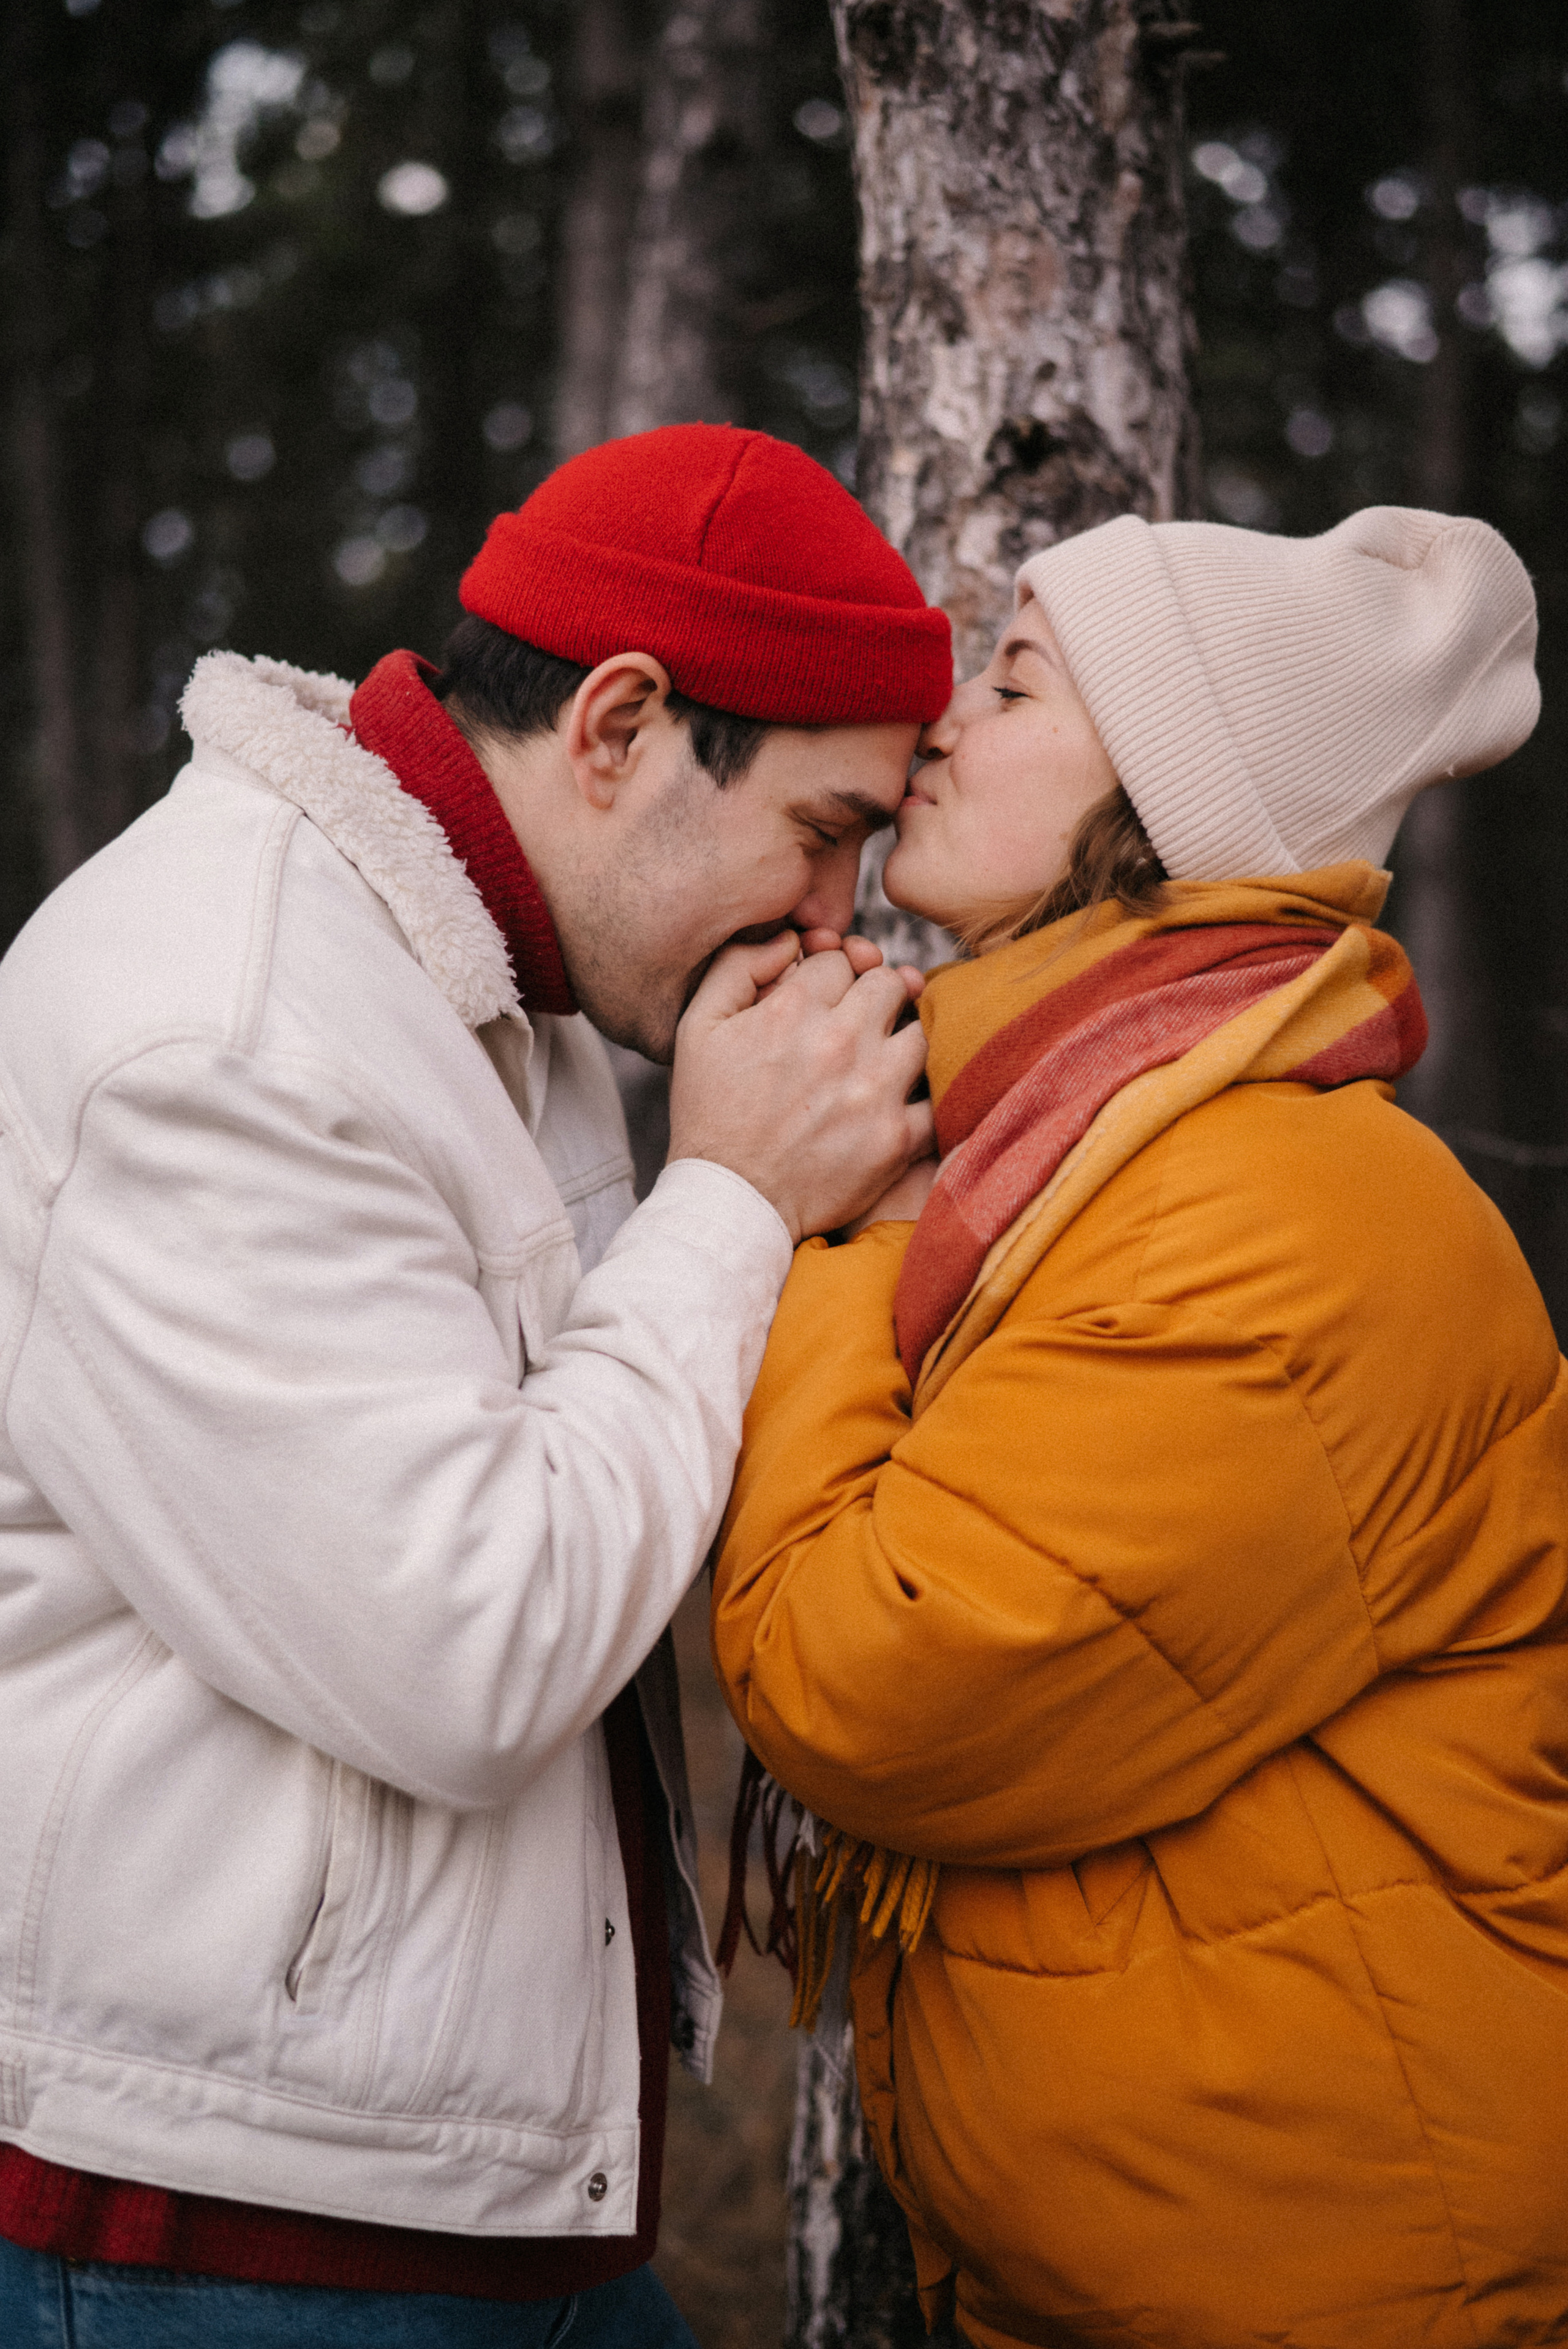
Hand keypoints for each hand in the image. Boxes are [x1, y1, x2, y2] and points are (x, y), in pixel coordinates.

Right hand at [669, 934, 933, 1242]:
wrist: (730, 1202)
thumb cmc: (710, 1114)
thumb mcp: (697, 1028)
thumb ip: (736, 966)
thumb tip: (789, 938)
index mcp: (791, 1009)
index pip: (839, 958)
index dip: (833, 972)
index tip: (826, 998)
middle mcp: (838, 1042)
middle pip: (888, 983)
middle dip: (875, 994)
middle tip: (861, 1020)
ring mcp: (873, 1090)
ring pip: (921, 1030)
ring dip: (903, 1038)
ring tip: (880, 1058)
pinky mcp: (896, 1137)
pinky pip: (936, 1095)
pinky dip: (924, 1093)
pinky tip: (902, 1098)